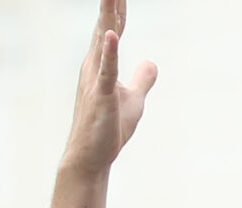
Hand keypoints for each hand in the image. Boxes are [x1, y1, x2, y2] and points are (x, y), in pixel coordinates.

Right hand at [59, 0, 156, 178]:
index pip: (113, 27)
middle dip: (111, 3)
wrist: (90, 158)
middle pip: (106, 25)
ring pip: (104, 40)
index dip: (118, 7)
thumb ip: (142, 79)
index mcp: (101, 63)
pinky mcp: (101, 97)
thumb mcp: (133, 100)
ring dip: (108, 16)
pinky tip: (111, 34)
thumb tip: (151, 62)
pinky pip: (107, 71)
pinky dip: (110, 52)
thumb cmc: (108, 129)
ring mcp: (96, 80)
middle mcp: (94, 65)